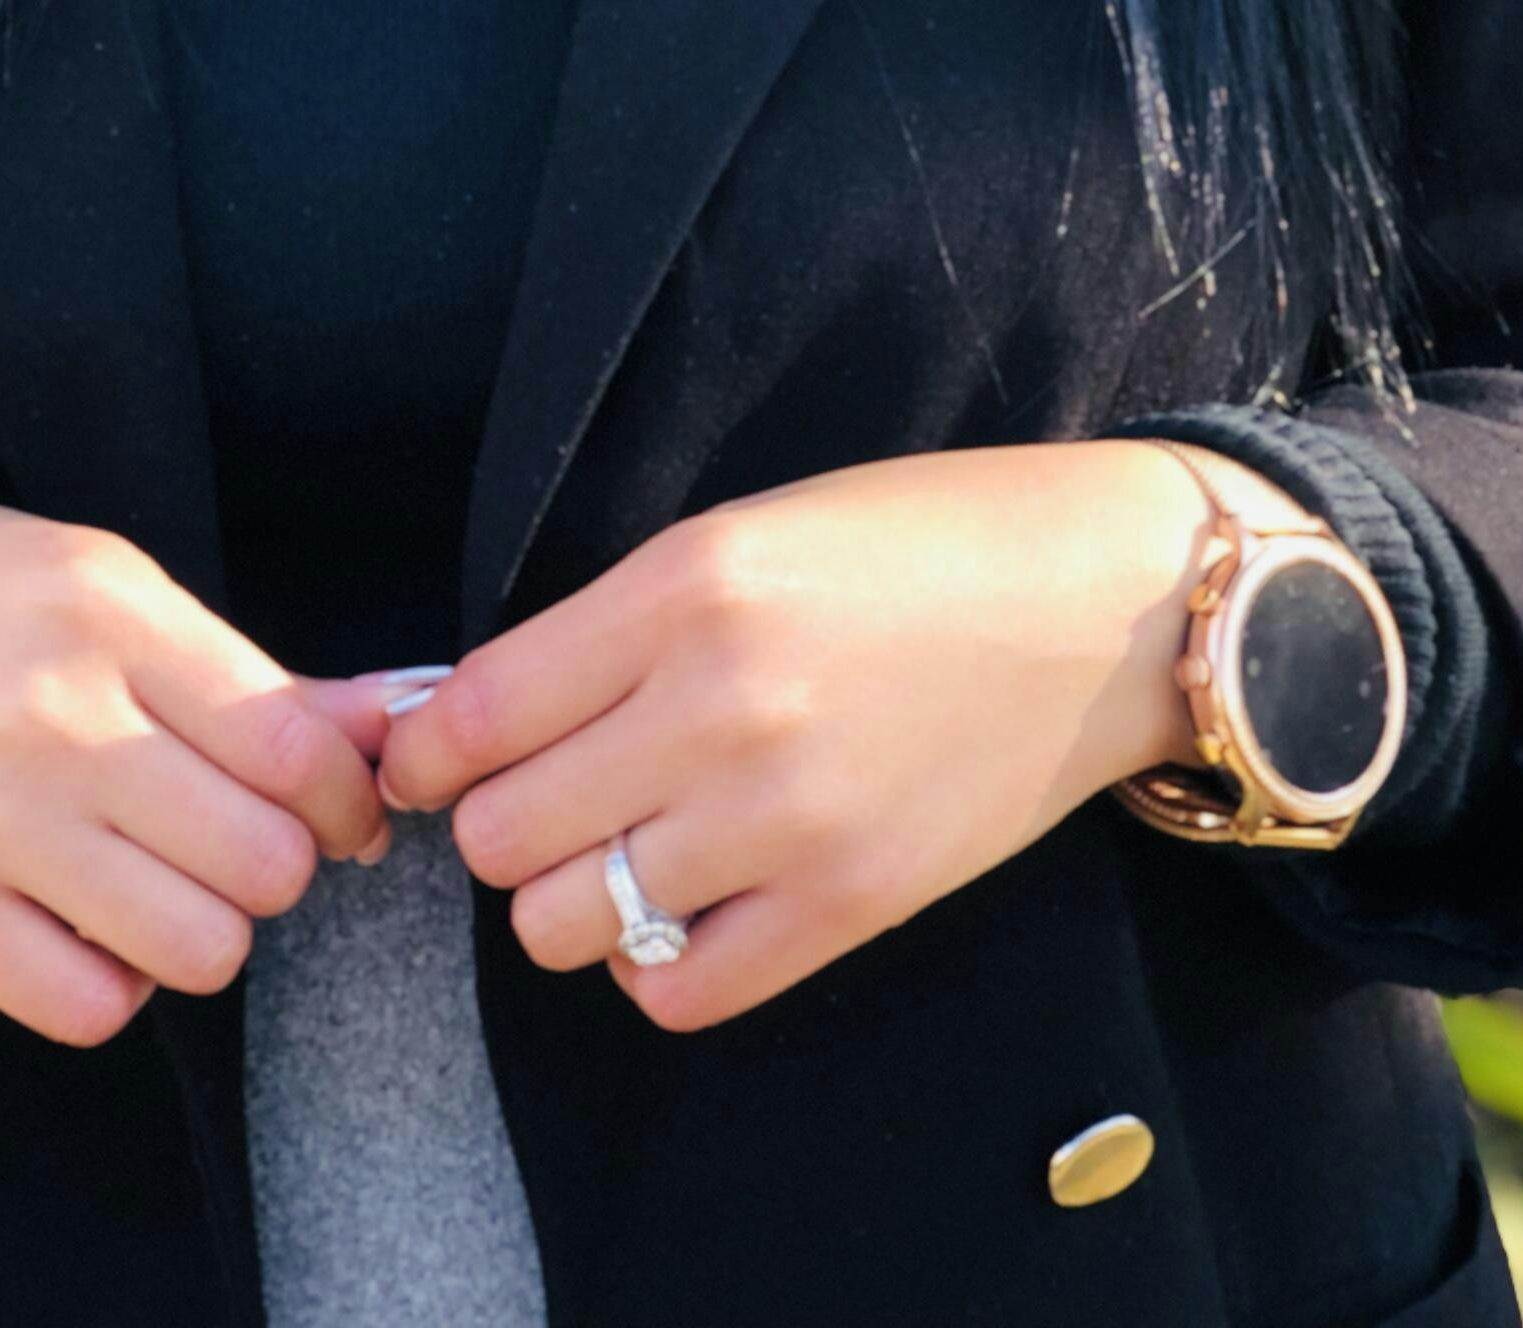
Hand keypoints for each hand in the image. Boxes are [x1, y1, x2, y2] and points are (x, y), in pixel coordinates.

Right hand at [0, 471, 393, 1047]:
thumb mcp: (104, 579)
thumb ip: (246, 670)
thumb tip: (389, 727)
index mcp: (109, 613)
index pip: (294, 750)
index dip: (349, 799)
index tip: (341, 807)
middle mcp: (52, 716)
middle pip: (262, 864)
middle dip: (278, 865)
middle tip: (235, 834)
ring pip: (196, 948)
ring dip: (206, 928)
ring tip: (163, 879)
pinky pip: (85, 1008)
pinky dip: (115, 982)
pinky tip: (89, 921)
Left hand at [377, 439, 1299, 1031]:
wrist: (1098, 604)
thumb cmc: (916, 542)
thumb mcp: (741, 531)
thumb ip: (610, 622)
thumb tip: (466, 712)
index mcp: (681, 588)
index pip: (474, 713)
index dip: (424, 751)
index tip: (429, 759)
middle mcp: (718, 707)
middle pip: (502, 835)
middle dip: (494, 824)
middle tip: (536, 800)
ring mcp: (784, 819)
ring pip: (566, 926)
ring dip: (566, 899)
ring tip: (611, 853)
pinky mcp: (847, 906)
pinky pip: (681, 991)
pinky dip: (654, 965)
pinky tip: (683, 905)